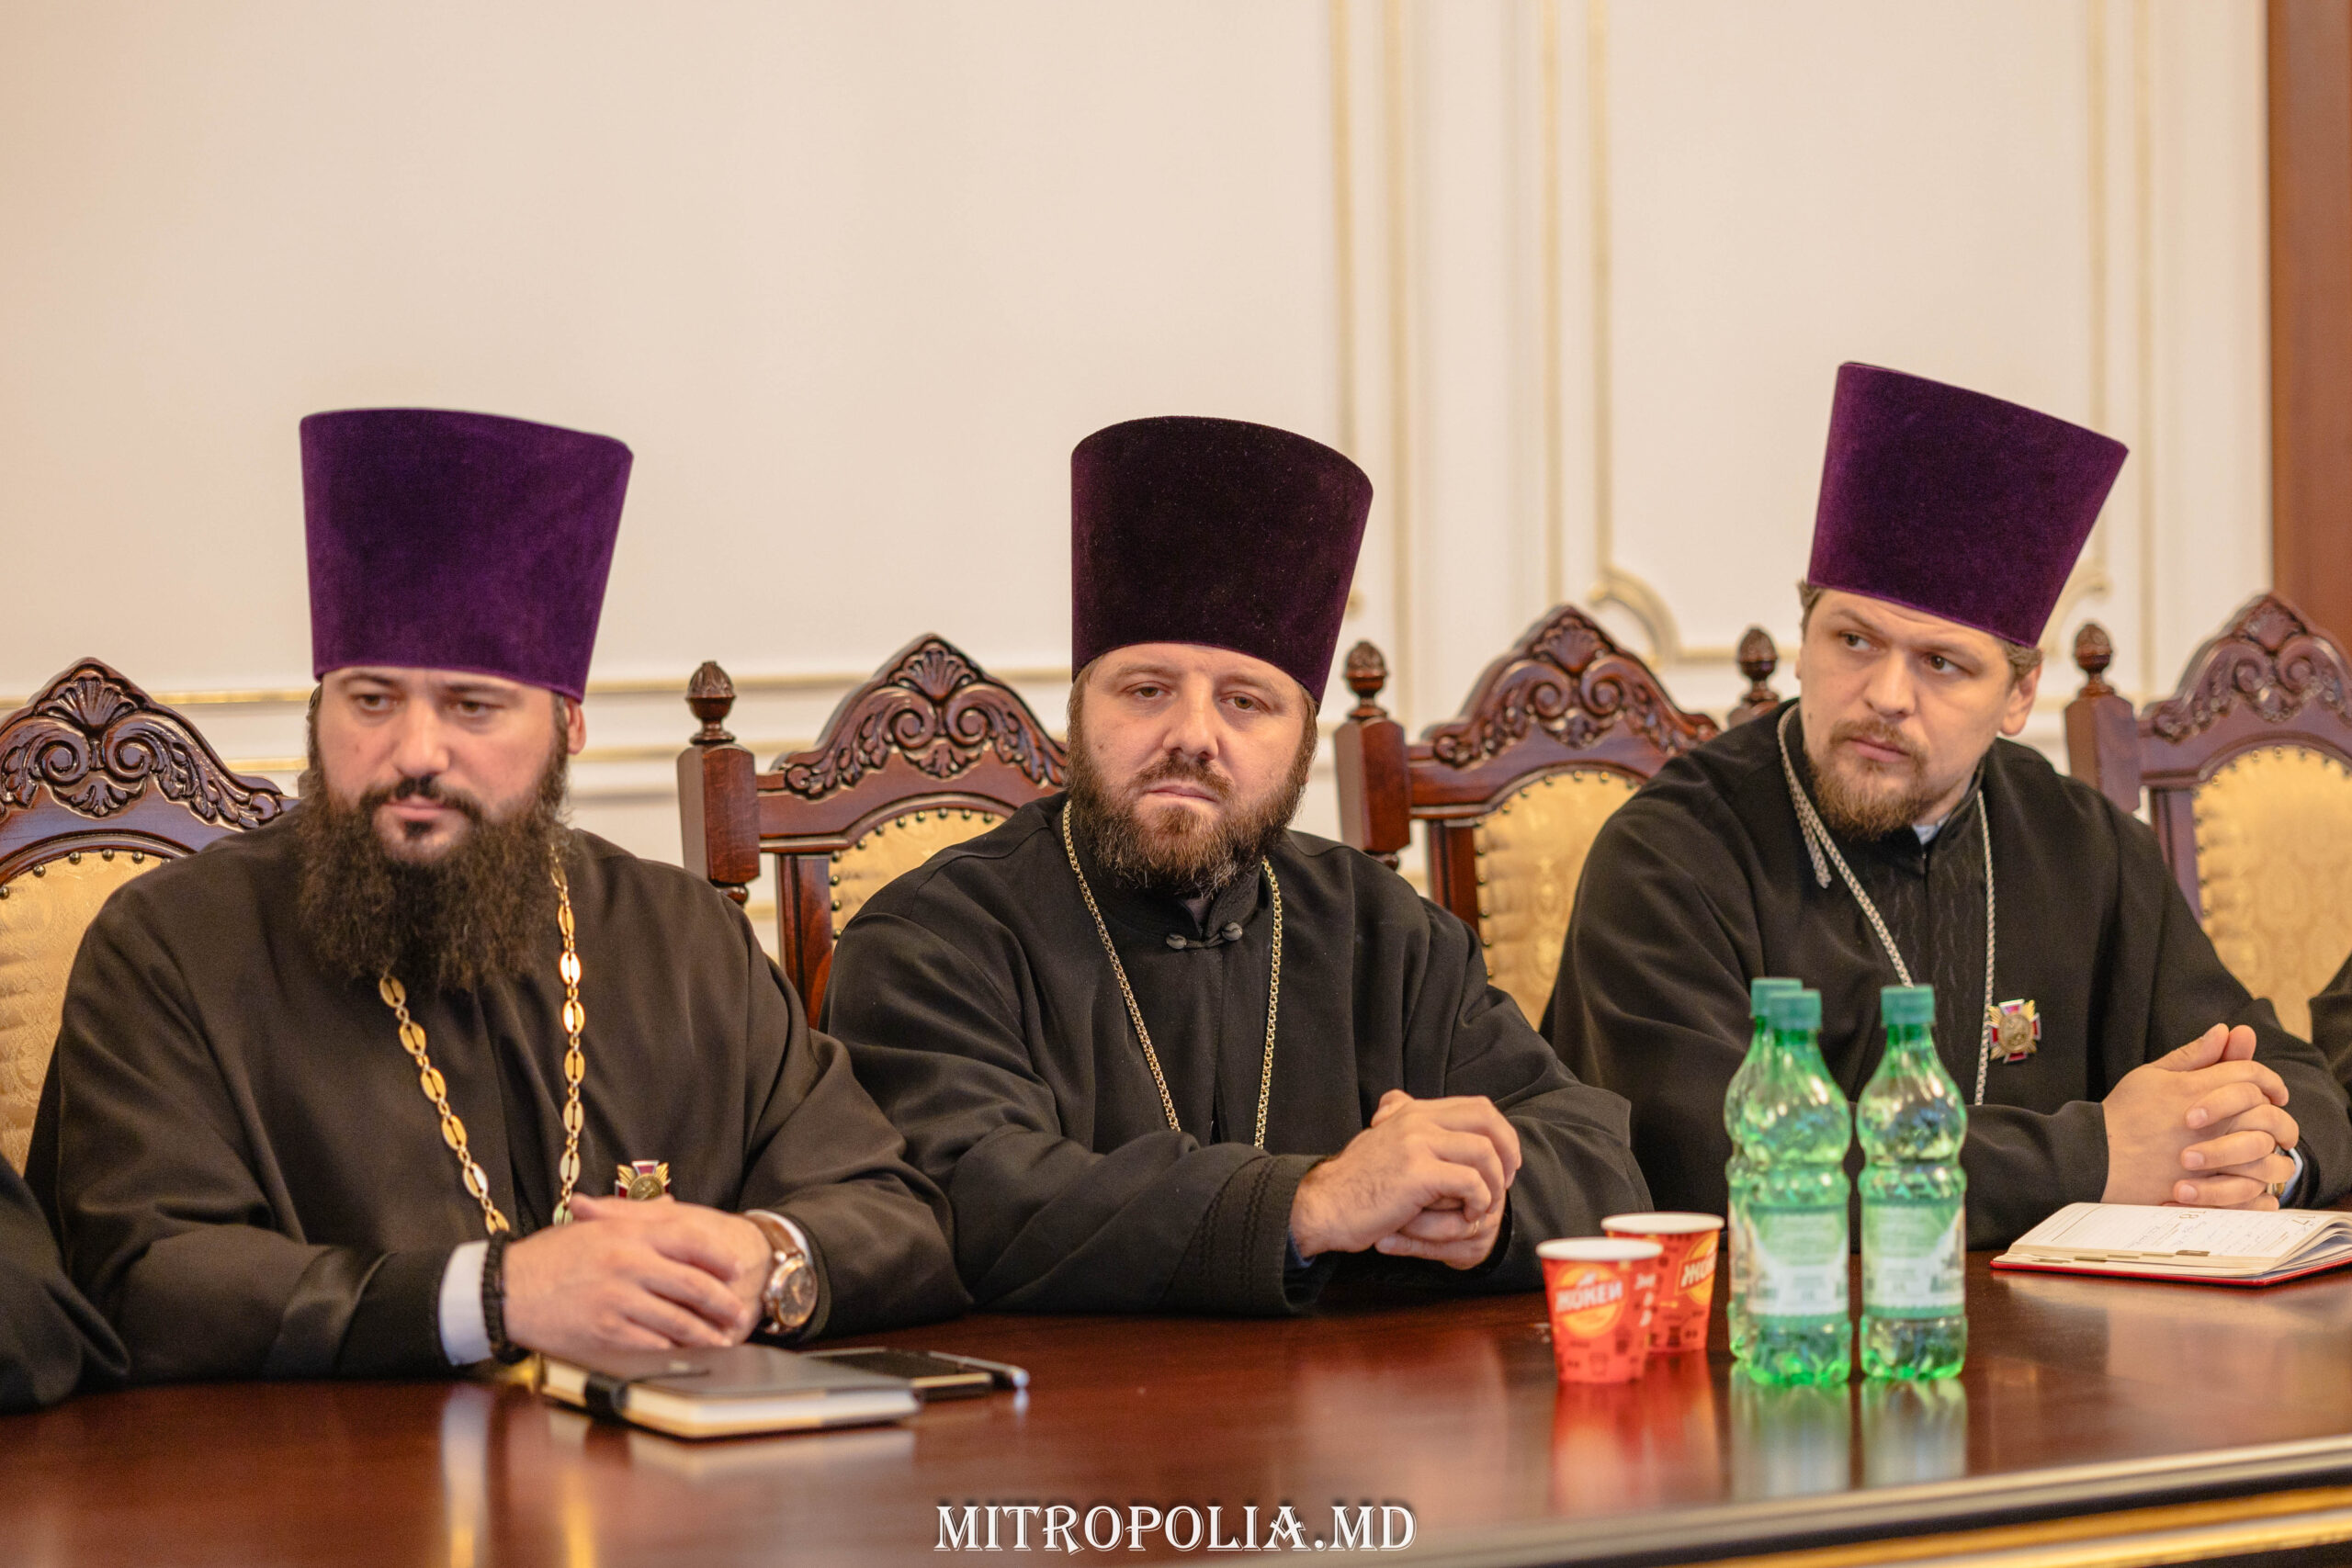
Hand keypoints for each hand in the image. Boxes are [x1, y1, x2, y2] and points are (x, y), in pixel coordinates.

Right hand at [502, 1197, 770, 1359]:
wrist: (503, 1289)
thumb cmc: (547, 1257)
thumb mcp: (593, 1226)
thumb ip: (635, 1219)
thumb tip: (671, 1206)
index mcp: (629, 1233)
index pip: (691, 1241)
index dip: (719, 1257)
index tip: (735, 1270)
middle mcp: (630, 1263)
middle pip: (694, 1284)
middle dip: (722, 1302)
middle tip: (738, 1312)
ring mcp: (619, 1299)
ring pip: (678, 1319)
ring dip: (704, 1332)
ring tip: (720, 1339)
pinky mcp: (607, 1331)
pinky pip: (652, 1342)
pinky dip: (672, 1348)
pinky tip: (684, 1352)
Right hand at [1290, 1092, 1520, 1268]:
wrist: (1322, 1206)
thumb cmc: (1353, 1183)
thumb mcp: (1377, 1140)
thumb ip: (1397, 1121)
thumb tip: (1399, 1103)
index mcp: (1411, 1110)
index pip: (1477, 1107)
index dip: (1501, 1134)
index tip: (1504, 1163)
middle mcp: (1416, 1118)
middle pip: (1488, 1120)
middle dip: (1508, 1152)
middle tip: (1506, 1182)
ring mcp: (1416, 1142)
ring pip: (1484, 1153)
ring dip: (1494, 1184)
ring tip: (1483, 1206)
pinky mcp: (1418, 1172)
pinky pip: (1471, 1182)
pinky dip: (1479, 1202)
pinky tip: (1468, 1216)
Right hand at [2102, 1025, 2297, 1208]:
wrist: (2096, 1158)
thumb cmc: (2122, 1115)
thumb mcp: (2150, 1075)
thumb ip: (2192, 1054)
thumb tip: (2224, 1031)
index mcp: (2194, 1089)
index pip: (2250, 1074)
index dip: (2268, 1077)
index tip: (2272, 1089)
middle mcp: (2208, 1122)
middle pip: (2266, 1110)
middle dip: (2279, 1113)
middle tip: (2280, 1120)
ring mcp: (2209, 1157)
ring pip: (2265, 1150)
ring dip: (2274, 1149)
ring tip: (2274, 1151)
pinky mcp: (2205, 1188)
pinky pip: (2250, 1189)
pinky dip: (2261, 1187)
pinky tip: (2258, 1181)